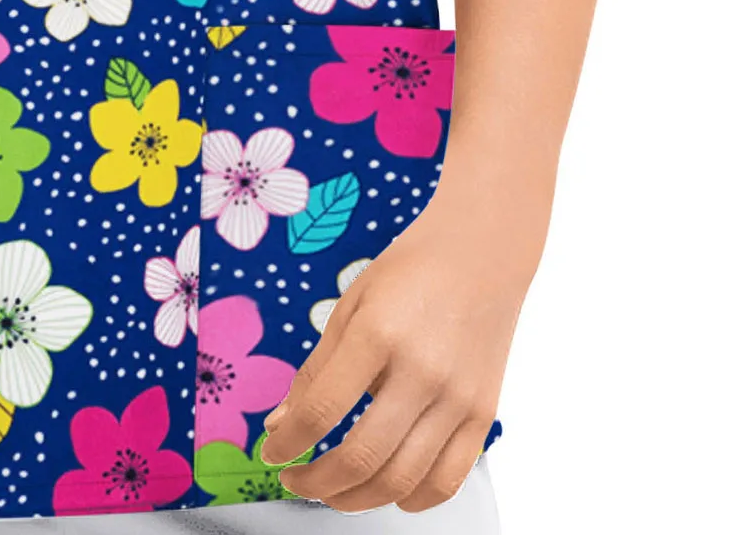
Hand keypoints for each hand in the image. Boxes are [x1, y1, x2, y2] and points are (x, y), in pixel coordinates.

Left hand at [257, 191, 538, 512]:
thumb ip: (316, 369)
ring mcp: (458, 399)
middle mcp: (422, 372)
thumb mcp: (350, 307)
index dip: (288, 442)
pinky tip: (386, 491)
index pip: (322, 409)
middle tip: (296, 480)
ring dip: (357, 499)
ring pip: (402, 480)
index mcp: (378, 335)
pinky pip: (448, 481)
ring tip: (332, 491)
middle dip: (318, 482)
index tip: (271, 453)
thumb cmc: (408, 274)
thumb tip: (280, 424)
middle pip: (363, 456)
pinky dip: (412, 500)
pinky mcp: (484, 415)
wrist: (480, 255)